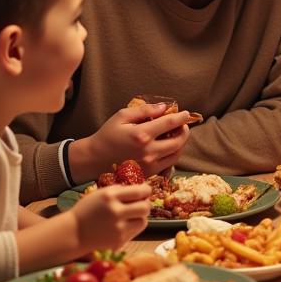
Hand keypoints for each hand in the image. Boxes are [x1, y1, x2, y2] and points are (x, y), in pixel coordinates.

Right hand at [70, 183, 150, 251]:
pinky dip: (133, 227)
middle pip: (145, 207)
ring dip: (140, 217)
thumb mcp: (100, 193)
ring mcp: (117, 228)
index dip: (147, 190)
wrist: (74, 233)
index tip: (146, 191)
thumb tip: (141, 189)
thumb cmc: (87, 210)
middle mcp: (115, 212)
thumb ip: (120, 190)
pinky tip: (124, 224)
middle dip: (145, 204)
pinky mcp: (118, 241)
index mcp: (110, 196)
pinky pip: (135, 232)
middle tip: (141, 204)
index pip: (139, 191)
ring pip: (143, 221)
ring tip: (131, 215)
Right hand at [72, 102, 191, 181]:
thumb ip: (144, 110)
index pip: (170, 123)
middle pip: (179, 140)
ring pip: (177, 154)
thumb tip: (163, 107)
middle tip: (182, 124)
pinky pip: (168, 164)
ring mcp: (149, 164)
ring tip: (177, 135)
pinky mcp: (148, 173)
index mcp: (142, 135)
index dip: (181, 117)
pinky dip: (173, 154)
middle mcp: (148, 151)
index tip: (186, 113)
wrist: (94, 159)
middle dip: (184, 130)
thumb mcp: (122, 116)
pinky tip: (168, 146)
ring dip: (181, 143)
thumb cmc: (107, 135)